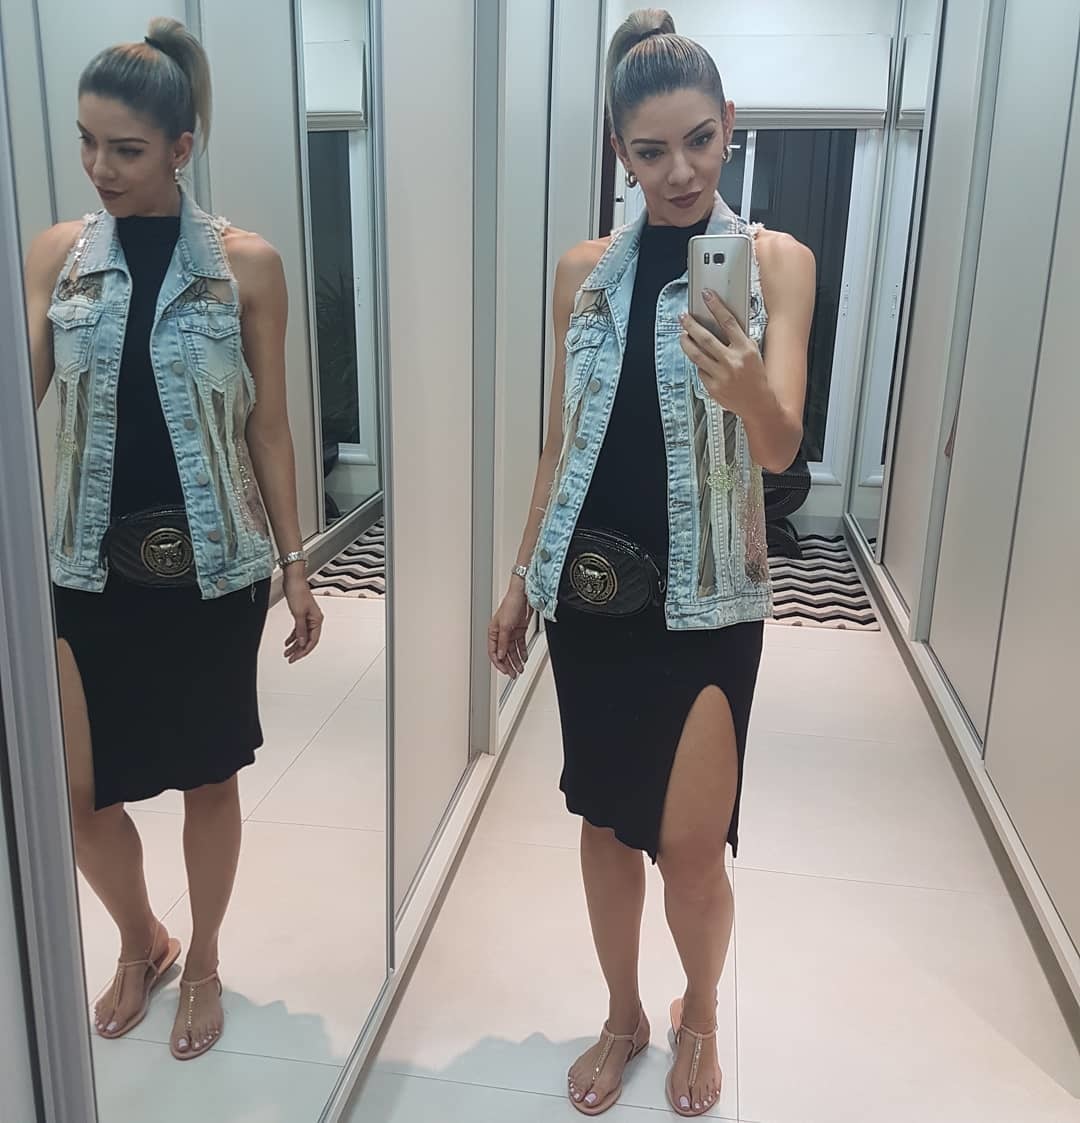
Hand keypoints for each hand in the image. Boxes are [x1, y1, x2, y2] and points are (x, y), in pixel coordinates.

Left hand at [283, 570, 323, 662]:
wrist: (293, 580)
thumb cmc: (298, 592)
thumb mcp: (298, 614)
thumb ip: (300, 630)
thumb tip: (301, 642)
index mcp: (317, 620)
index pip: (312, 640)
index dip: (304, 651)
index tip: (296, 658)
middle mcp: (314, 620)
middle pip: (307, 640)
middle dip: (298, 650)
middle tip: (290, 658)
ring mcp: (308, 618)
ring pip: (302, 636)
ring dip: (295, 645)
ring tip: (287, 653)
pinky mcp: (301, 615)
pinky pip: (299, 630)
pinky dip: (293, 637)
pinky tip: (288, 642)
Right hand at [488, 581, 532, 678]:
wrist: (522, 596)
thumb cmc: (510, 605)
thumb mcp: (505, 626)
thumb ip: (503, 643)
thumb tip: (501, 655)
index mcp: (493, 632)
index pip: (494, 652)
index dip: (499, 663)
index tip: (505, 671)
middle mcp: (501, 634)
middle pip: (504, 653)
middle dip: (508, 665)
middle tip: (513, 674)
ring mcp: (511, 632)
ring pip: (512, 651)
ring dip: (516, 660)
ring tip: (520, 669)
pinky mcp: (519, 630)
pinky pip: (520, 645)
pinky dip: (522, 652)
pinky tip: (524, 658)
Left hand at [680, 290, 767, 417]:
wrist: (758, 404)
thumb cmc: (756, 376)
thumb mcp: (753, 352)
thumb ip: (737, 339)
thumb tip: (718, 323)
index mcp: (745, 349)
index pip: (727, 322)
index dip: (715, 306)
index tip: (706, 295)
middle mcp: (732, 361)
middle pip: (705, 338)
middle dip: (691, 324)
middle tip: (683, 316)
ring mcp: (721, 375)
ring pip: (696, 354)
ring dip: (686, 342)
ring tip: (682, 334)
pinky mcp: (712, 387)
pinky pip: (700, 370)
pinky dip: (698, 363)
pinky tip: (698, 359)